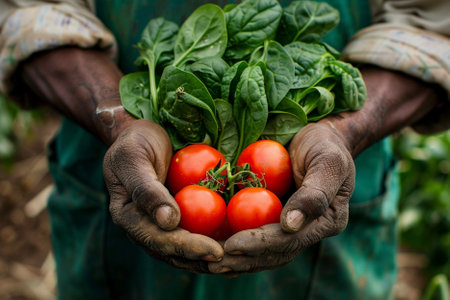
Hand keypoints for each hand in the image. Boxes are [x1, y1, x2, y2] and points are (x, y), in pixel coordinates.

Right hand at [103, 119, 223, 272]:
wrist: (142, 135)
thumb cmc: (135, 142)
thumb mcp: (134, 159)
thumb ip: (147, 190)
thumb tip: (168, 222)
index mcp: (128, 217)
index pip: (158, 239)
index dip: (187, 247)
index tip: (214, 250)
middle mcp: (144, 227)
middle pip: (173, 252)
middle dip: (203, 259)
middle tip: (232, 260)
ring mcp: (160, 224)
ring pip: (184, 251)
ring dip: (208, 259)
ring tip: (236, 263)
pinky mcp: (176, 217)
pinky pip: (194, 233)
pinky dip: (213, 241)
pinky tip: (235, 248)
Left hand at [208, 66, 442, 274]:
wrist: (319, 137)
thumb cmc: (325, 145)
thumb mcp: (328, 162)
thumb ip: (315, 194)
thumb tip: (290, 225)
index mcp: (325, 223)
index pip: (289, 241)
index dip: (259, 245)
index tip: (231, 246)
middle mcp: (307, 231)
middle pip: (273, 254)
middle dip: (242, 260)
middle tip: (212, 262)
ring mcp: (290, 227)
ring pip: (262, 252)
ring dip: (235, 260)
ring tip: (206, 263)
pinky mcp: (274, 219)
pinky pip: (253, 235)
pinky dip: (233, 245)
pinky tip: (211, 248)